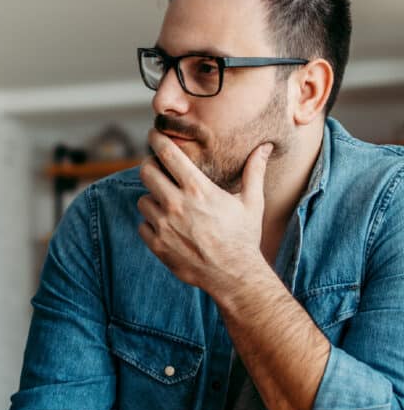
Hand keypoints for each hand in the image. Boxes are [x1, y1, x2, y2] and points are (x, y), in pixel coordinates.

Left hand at [137, 130, 272, 291]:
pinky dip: (151, 224)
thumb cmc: (244, 237)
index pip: (168, 154)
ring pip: (143, 199)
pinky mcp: (157, 244)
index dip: (157, 139)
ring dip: (152, 199)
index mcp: (198, 189)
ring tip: (169, 205)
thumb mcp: (252, 203)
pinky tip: (168, 227)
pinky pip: (143, 225)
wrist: (234, 275)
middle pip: (146, 172)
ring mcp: (164, 225)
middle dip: (150, 166)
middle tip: (157, 168)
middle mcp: (176, 204)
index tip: (153, 133)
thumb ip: (254, 172)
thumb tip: (265, 147)